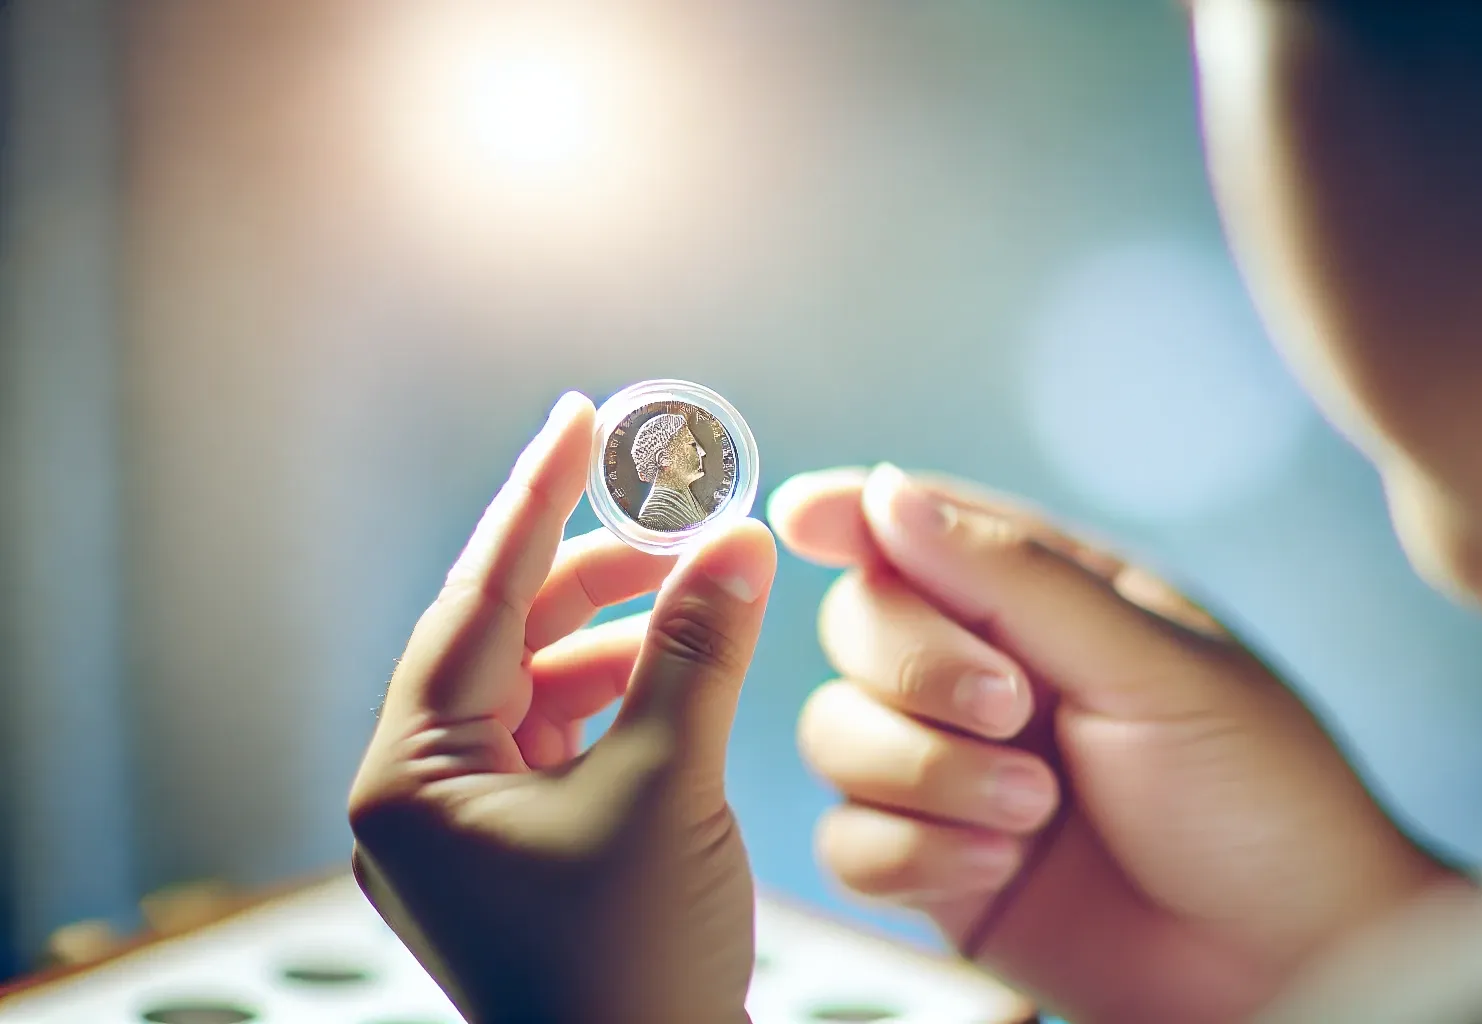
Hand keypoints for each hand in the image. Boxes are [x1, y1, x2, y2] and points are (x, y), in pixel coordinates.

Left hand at [348, 392, 775, 1023]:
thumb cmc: (636, 977)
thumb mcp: (670, 789)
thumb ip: (697, 652)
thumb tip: (736, 541)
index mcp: (411, 781)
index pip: (475, 603)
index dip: (536, 501)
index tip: (579, 418)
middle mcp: (418, 801)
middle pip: (502, 641)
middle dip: (594, 575)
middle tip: (676, 518)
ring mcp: (464, 834)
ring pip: (536, 689)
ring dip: (618, 637)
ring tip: (699, 599)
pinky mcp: (516, 858)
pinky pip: (559, 742)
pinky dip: (620, 698)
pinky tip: (681, 675)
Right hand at [770, 464, 1454, 1021]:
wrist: (1287, 960)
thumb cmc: (1256, 794)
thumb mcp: (1153, 665)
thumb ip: (1016, 580)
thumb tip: (889, 495)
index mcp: (1053, 601)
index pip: (927, 531)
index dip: (855, 516)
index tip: (801, 520)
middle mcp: (991, 674)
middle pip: (861, 625)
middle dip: (917, 668)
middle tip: (1013, 711)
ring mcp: (955, 770)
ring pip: (836, 732)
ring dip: (924, 770)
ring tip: (1035, 809)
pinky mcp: (936, 867)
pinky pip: (848, 840)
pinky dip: (909, 852)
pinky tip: (998, 866)